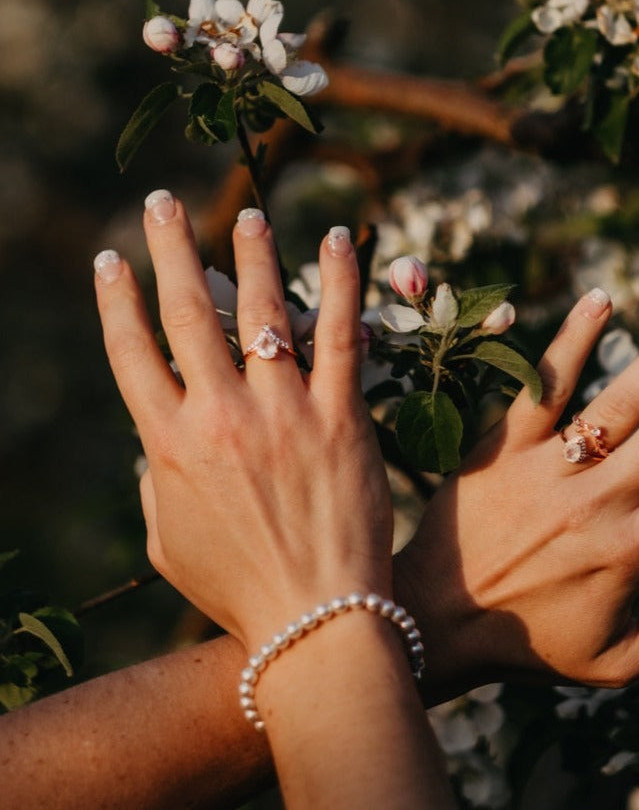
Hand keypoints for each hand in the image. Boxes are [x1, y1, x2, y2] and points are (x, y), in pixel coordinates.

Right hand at [94, 193, 392, 650]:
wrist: (317, 620)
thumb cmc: (239, 589)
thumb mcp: (169, 543)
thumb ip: (153, 484)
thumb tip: (155, 439)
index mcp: (168, 446)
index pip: (131, 353)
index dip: (116, 300)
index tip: (112, 259)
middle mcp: (220, 417)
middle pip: (184, 315)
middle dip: (169, 250)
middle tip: (161, 203)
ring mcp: (284, 412)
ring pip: (261, 311)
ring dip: (250, 253)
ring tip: (247, 213)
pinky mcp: (342, 417)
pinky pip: (339, 334)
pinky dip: (339, 282)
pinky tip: (337, 239)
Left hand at [397, 292, 638, 694]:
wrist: (434, 620)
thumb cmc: (526, 643)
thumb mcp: (614, 663)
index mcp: (631, 552)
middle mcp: (596, 504)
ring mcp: (548, 471)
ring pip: (618, 402)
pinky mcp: (502, 447)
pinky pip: (541, 388)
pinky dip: (570, 342)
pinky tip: (600, 300)